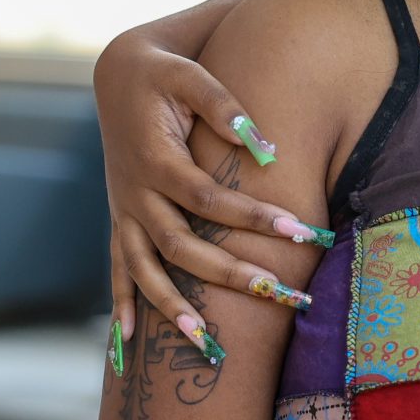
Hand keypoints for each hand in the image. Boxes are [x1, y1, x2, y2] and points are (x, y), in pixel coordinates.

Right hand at [95, 26, 329, 344]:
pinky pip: (118, 270)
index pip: (207, 199)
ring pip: (145, 270)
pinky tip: (128, 343)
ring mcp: (124, 212)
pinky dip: (122, 304)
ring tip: (206, 345)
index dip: (252, 216)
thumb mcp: (189, 75)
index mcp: (155, 160)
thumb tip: (263, 147)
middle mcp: (135, 194)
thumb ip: (222, 105)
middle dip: (229, 274)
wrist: (118, 74)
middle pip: (181, 246)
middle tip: (281, 293)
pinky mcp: (120, 221)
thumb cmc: (164, 74)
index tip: (301, 229)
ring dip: (172, 308)